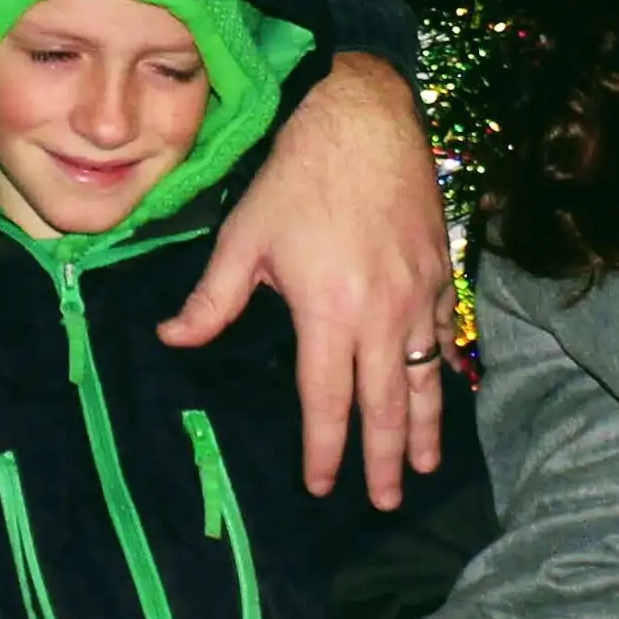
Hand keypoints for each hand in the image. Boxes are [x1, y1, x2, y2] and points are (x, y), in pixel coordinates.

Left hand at [159, 51, 450, 509]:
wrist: (364, 116)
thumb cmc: (298, 174)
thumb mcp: (243, 235)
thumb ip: (212, 298)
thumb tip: (172, 338)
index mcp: (328, 312)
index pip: (328, 401)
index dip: (325, 450)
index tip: (321, 485)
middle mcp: (381, 314)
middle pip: (387, 404)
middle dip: (384, 459)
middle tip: (388, 502)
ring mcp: (419, 294)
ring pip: (426, 376)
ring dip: (426, 427)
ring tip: (425, 467)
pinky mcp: (441, 270)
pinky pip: (446, 333)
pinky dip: (445, 368)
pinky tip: (444, 388)